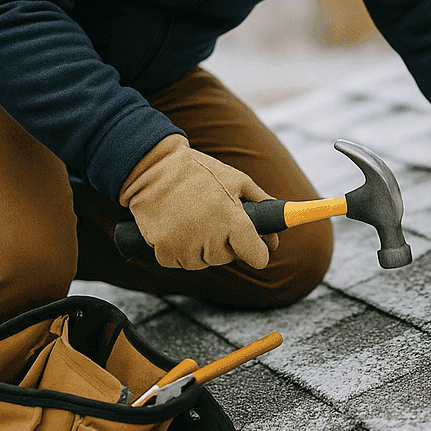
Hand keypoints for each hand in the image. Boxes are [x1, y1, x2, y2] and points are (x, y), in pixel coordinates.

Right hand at [119, 134, 278, 269]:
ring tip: (194, 219)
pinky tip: (177, 227)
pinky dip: (178, 250)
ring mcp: (185, 245)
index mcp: (232, 219)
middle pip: (227, 259)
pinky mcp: (163, 250)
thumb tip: (276, 233)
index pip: (257, 256)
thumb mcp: (237, 180)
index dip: (258, 252)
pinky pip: (178, 262)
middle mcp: (210, 236)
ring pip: (202, 263)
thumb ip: (262, 204)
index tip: (255, 247)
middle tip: (215, 219)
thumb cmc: (200, 172)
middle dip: (225, 244)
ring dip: (201, 249)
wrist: (154, 167)